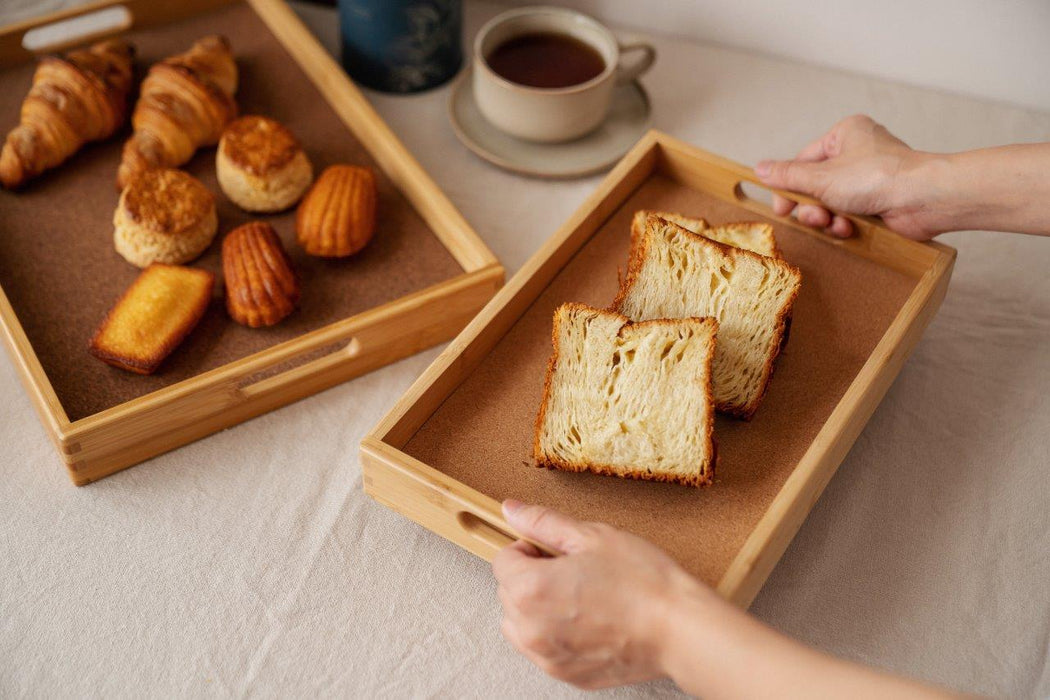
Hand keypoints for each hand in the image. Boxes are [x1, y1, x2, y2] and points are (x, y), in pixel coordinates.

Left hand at [491, 499, 711, 688]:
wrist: (678, 629)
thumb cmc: (642, 581)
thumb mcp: (591, 536)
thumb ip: (543, 522)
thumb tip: (511, 509)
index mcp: (530, 589)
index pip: (502, 561)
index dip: (528, 549)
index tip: (554, 551)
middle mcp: (530, 628)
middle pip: (508, 593)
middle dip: (532, 577)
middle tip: (574, 571)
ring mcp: (546, 656)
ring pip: (521, 624)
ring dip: (538, 608)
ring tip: (580, 596)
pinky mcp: (564, 674)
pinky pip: (542, 648)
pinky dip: (555, 633)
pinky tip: (588, 620)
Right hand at [755, 114, 936, 239]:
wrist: (922, 199)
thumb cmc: (877, 177)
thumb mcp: (821, 177)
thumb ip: (787, 176)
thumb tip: (759, 169)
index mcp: (845, 134)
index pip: (804, 161)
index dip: (789, 186)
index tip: (782, 208)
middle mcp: (858, 153)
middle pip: (816, 185)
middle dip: (812, 206)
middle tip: (814, 217)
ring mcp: (869, 179)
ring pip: (831, 203)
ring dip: (828, 218)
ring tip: (835, 222)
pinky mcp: (879, 201)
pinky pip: (849, 214)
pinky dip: (846, 224)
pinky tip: (850, 228)